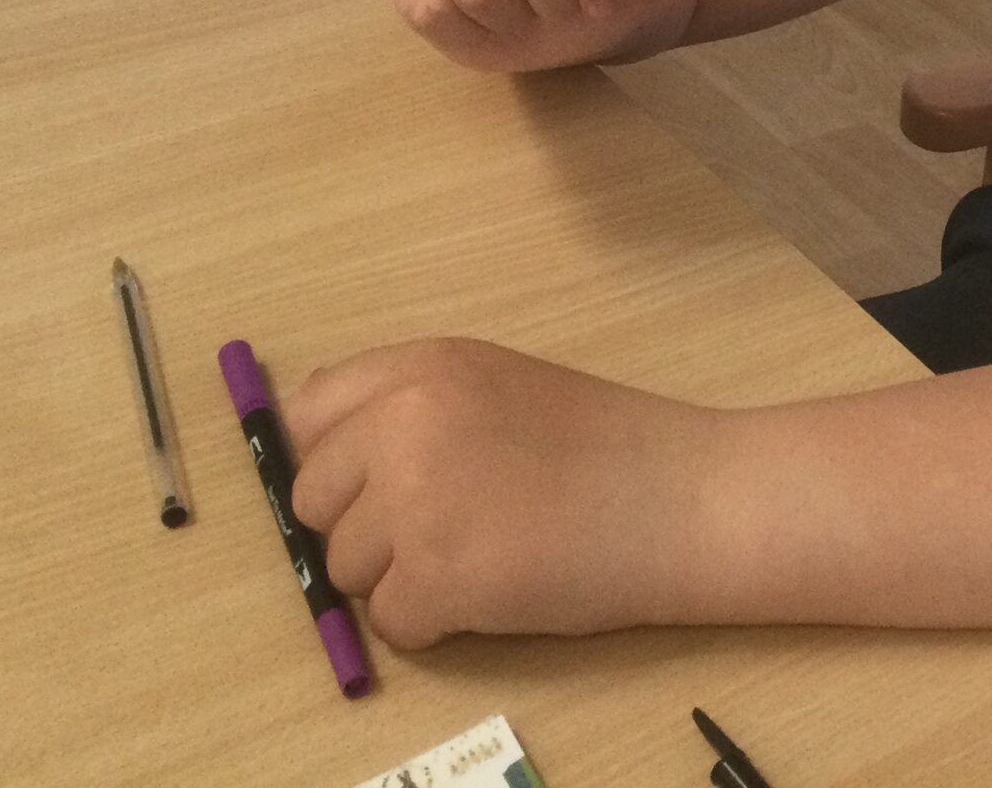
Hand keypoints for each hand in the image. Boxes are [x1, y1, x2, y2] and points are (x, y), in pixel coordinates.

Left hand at [285, 336, 720, 646]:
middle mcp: (404, 422)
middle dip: (363, 527)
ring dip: (400, 578)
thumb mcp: (498, 386)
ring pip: (345, 569)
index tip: (373, 484)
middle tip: (442, 530)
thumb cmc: (608, 444)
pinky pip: (390, 622)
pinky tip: (495, 592)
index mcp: (422, 368)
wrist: (683, 496)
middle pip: (314, 502)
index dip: (335, 460)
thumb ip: (415, 408)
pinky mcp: (437, 576)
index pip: (308, 417)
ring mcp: (415, 500)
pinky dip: (435, 624)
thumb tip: (336, 466)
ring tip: (482, 557)